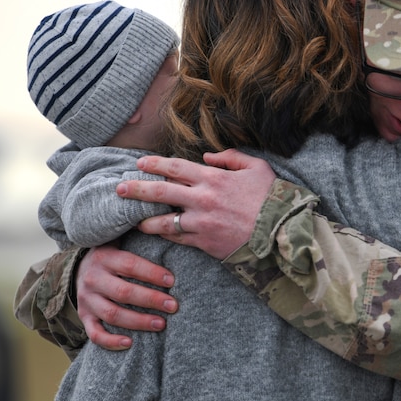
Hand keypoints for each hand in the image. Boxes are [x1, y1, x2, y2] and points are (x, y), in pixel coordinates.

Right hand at [77, 243, 177, 350]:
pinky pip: (94, 333)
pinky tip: (130, 343)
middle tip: (173, 306)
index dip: (152, 273)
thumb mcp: (118, 241)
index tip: (172, 280)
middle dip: (151, 299)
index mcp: (104, 258)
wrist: (77, 269)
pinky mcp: (84, 316)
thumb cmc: (111, 256)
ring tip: (161, 324)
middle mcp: (93, 279)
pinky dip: (110, 341)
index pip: (130, 265)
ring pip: (112, 314)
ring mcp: (87, 299)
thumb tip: (164, 223)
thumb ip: (137, 235)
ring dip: (138, 321)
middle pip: (124, 292)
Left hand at [118, 149, 275, 259]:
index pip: (175, 167)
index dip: (154, 164)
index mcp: (213, 178)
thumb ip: (231, 158)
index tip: (139, 164)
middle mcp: (203, 199)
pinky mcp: (205, 242)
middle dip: (136, 189)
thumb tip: (208, 157)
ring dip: (145, 219)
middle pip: (160, 191)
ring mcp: (202, 222)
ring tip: (133, 219)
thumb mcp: (257, 168)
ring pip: (164, 220)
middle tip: (119, 188)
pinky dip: (166, 235)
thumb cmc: (272, 198)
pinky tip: (157, 232)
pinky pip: (178, 238)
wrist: (282, 232)